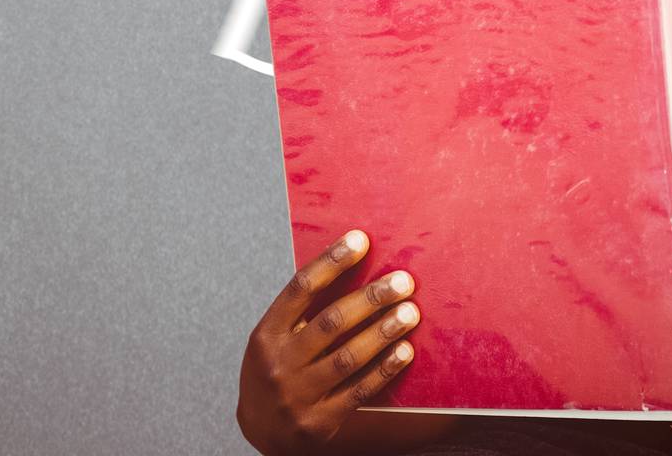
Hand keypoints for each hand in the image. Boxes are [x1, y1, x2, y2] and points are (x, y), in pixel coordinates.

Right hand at [236, 228, 419, 453]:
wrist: (261, 430)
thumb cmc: (276, 368)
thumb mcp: (276, 336)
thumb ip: (305, 310)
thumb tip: (352, 267)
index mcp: (268, 332)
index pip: (301, 288)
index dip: (331, 261)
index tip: (361, 239)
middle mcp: (280, 362)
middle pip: (331, 322)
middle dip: (371, 299)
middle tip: (403, 281)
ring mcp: (298, 395)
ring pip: (349, 357)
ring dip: (384, 332)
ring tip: (411, 312)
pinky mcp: (319, 422)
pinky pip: (358, 391)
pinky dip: (384, 369)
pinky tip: (404, 351)